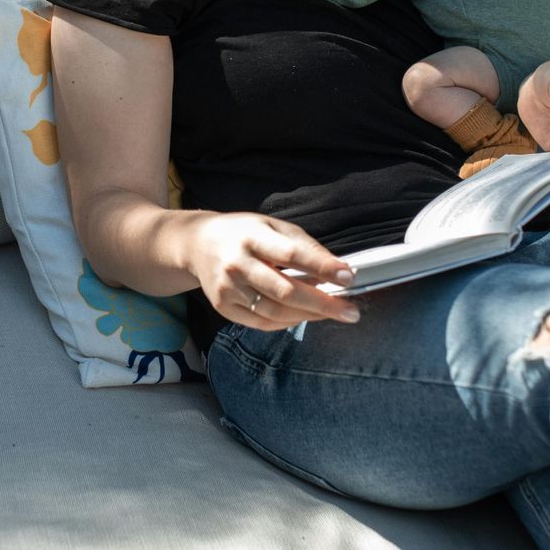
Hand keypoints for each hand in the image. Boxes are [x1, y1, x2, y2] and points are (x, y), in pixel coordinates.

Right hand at [187, 212, 357, 330]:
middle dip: (322, 304)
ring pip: (275, 312)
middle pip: (284, 291)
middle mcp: (236, 264)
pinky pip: (262, 323)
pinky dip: (288, 322)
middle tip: (351, 311)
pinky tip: (304, 316)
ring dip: (309, 316)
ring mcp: (227, 289)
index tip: (348, 277)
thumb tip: (337, 269)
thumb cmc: (244, 233)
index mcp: (251, 237)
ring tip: (332, 314)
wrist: (198, 244)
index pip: (290, 254)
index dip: (321, 267)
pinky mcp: (223, 307)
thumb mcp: (272, 226)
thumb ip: (303, 245)